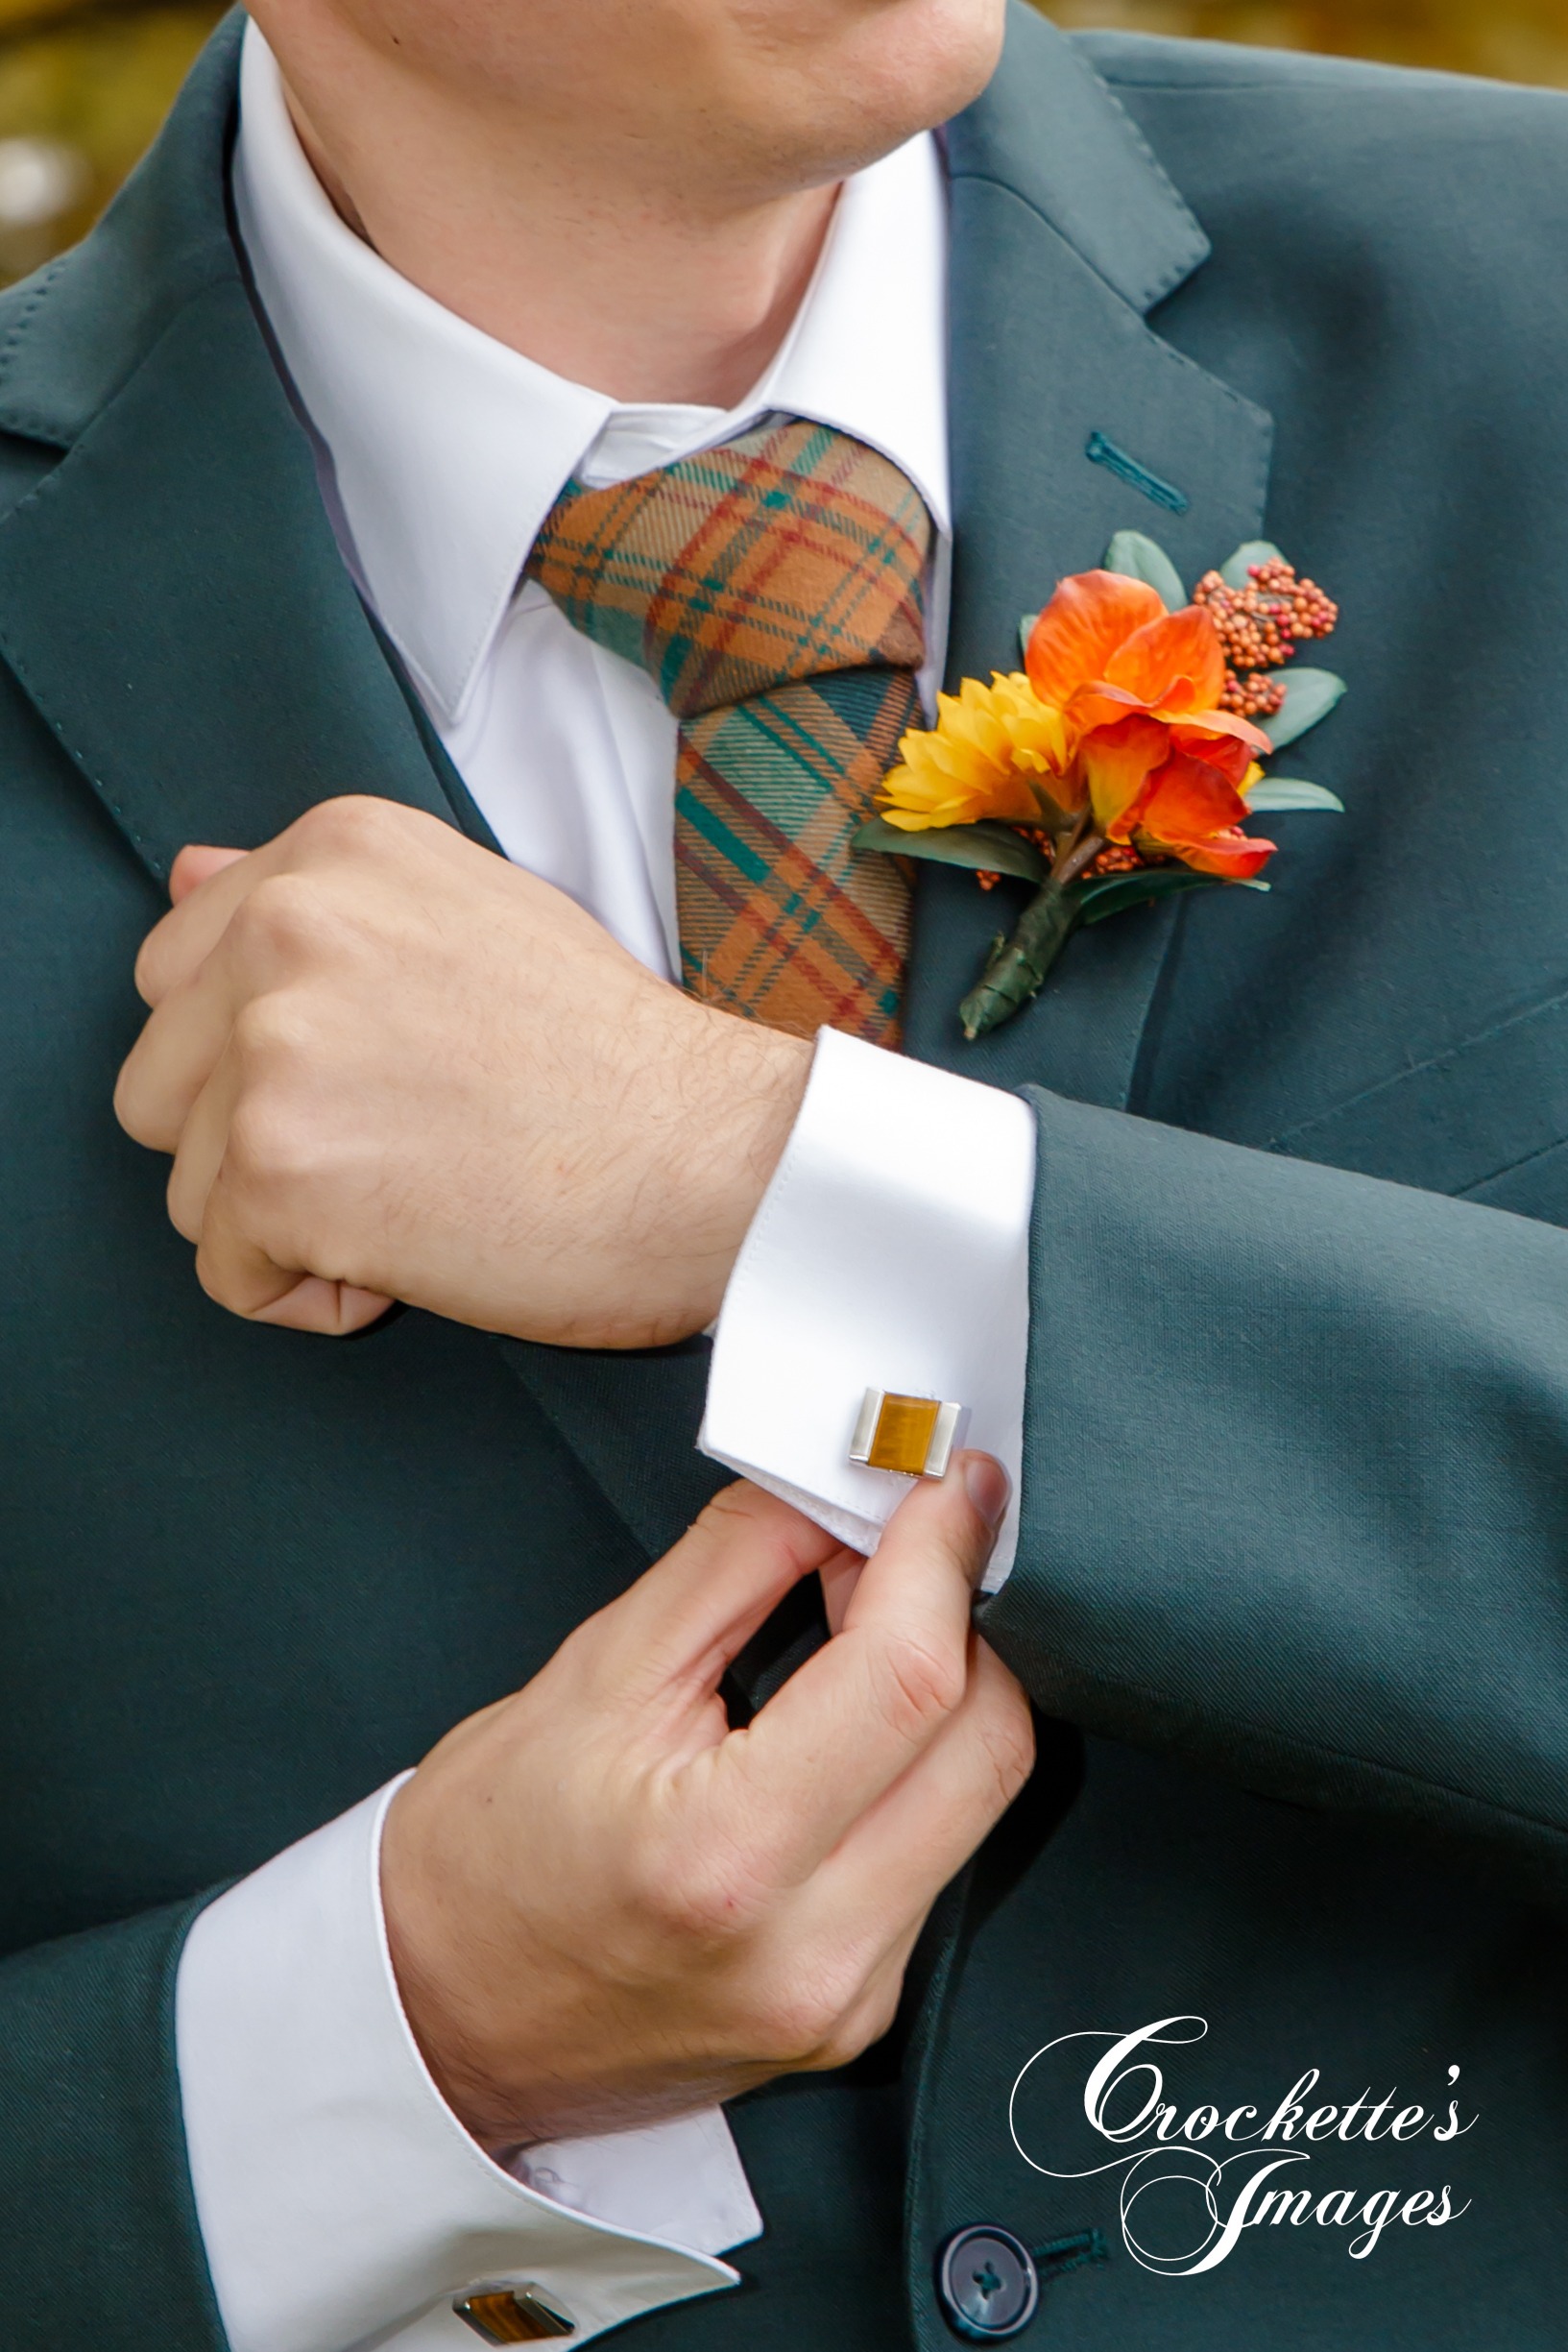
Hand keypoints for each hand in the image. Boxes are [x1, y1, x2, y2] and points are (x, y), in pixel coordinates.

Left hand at [112, 800, 811, 1343]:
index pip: (179, 972)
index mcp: (334, 852)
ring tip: (427, 1197)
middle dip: (256, 1142)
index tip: (379, 1081)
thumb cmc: (622, 1061)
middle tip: (405, 1146)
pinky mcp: (277, 1168)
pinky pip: (226, 1274)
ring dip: (290, 1223)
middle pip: (161, 1083)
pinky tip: (420, 1253)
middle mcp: (286, 927)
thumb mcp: (477, 916)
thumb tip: (183, 875)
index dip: (262, 1057)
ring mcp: (273, 1047)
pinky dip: (314, 1295)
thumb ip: (326, 902)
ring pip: (190, 1186)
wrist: (718, 1160)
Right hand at [380, 1457, 1031, 2151]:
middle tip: (896, 1546)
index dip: (941, 1557)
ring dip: (948, 1685)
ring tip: (858, 1628)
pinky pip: (942, 1852)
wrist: (439, 2021)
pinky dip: (919, 1762)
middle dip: (961, 1613)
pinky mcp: (861, 2009)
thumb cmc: (483, 1861)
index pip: (907, 1680)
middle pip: (988, 1740)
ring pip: (983, 1796)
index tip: (944, 1484)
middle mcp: (809, 1950)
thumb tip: (840, 1489)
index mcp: (724, 1858)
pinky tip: (850, 1723)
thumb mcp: (594, 1673)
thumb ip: (737, 1563)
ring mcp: (846, 1996)